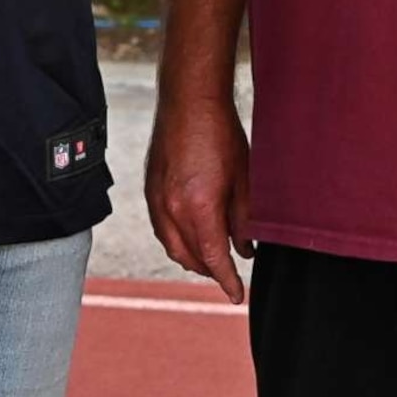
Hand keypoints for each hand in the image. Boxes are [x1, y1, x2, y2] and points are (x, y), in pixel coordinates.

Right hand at [145, 95, 251, 301]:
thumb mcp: (243, 179)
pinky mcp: (150, 190)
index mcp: (198, 208)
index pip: (213, 259)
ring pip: (173, 247)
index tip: (236, 295)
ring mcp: (156, 200)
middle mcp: (172, 210)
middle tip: (229, 275)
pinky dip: (177, 242)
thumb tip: (246, 250)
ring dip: (192, 259)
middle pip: (190, 258)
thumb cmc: (221, 135)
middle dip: (210, 271)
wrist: (189, 101)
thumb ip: (244, 220)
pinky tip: (191, 237)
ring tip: (212, 260)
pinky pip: (162, 230)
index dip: (227, 280)